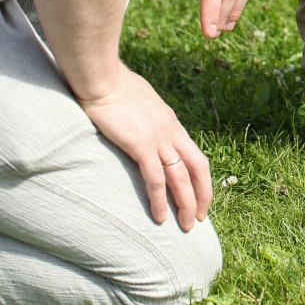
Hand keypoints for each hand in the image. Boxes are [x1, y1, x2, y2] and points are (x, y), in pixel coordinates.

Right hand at [78, 67, 212, 230]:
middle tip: (201, 218)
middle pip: (197, 168)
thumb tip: (142, 123)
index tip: (201, 195)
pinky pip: (155, 179)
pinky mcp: (140, 145)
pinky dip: (160, 200)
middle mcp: (171, 132)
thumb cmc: (115, 85)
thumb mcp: (141, 101)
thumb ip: (146, 116)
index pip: (195, 155)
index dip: (201, 178)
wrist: (102, 78)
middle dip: (202, 195)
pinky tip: (159, 217)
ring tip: (186, 226)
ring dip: (185, 204)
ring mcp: (158, 139)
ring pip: (180, 178)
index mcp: (171, 123)